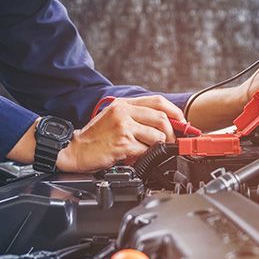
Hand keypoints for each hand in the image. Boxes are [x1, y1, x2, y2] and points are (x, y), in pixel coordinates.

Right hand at [56, 95, 183, 172]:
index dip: (175, 112)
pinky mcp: (122, 144)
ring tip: (152, 150)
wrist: (75, 150)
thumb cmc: (95, 137)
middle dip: (173, 132)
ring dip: (159, 146)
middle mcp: (123, 113)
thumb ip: (136, 117)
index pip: (158, 101)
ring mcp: (123, 127)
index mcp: (123, 104)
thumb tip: (164, 124)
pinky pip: (146, 150)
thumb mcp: (114, 118)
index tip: (183, 122)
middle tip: (172, 141)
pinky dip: (146, 155)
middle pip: (162, 117)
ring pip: (157, 135)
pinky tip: (138, 156)